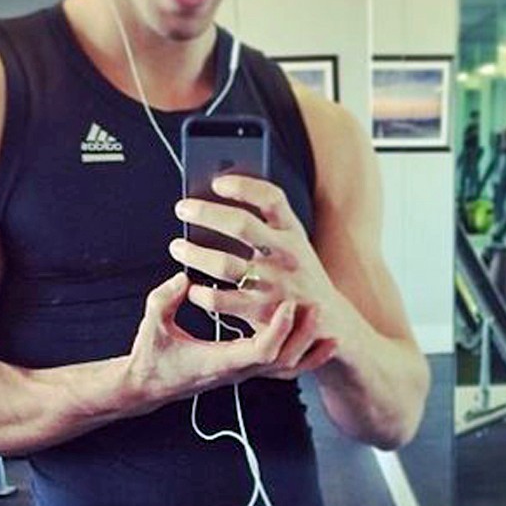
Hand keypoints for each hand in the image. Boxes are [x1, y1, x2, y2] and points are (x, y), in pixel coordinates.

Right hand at [124, 272, 313, 406]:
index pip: (260, 352)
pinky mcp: (246, 369)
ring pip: (288, 367)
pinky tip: (319, 340)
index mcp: (219, 362)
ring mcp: (244, 373)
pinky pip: (282, 368)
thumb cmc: (150, 356)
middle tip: (316, 305)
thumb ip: (165, 300)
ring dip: (309, 344)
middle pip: (284, 361)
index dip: (278, 330)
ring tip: (323, 318)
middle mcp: (237, 371)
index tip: (288, 305)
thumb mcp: (152, 324)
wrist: (147, 387)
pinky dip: (304, 356)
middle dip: (303, 334)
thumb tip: (183, 279)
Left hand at [169, 175, 343, 379]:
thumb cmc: (298, 276)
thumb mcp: (295, 246)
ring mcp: (276, 285)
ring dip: (194, 254)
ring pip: (225, 264)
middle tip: (182, 207)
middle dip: (207, 213)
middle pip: (242, 225)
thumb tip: (218, 204)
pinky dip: (202, 294)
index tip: (217, 182)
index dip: (244, 186)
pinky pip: (222, 301)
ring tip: (178, 247)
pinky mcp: (264, 313)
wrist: (328, 323)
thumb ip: (267, 228)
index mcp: (295, 233)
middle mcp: (288, 256)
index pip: (272, 198)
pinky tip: (193, 289)